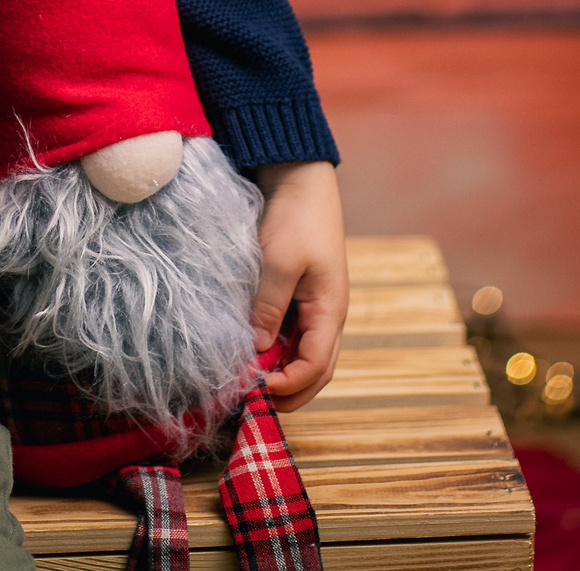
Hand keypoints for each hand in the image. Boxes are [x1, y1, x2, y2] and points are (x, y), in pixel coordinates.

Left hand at [250, 160, 346, 410]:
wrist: (300, 178)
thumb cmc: (295, 217)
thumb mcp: (279, 262)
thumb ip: (269, 307)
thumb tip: (257, 351)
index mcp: (331, 310)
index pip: (316, 366)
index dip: (289, 386)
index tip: (255, 389)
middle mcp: (327, 315)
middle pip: (316, 370)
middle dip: (288, 392)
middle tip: (252, 402)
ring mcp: (315, 307)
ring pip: (304, 356)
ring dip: (281, 373)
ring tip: (248, 382)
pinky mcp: (300, 296)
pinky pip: (291, 336)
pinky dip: (275, 351)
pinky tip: (250, 352)